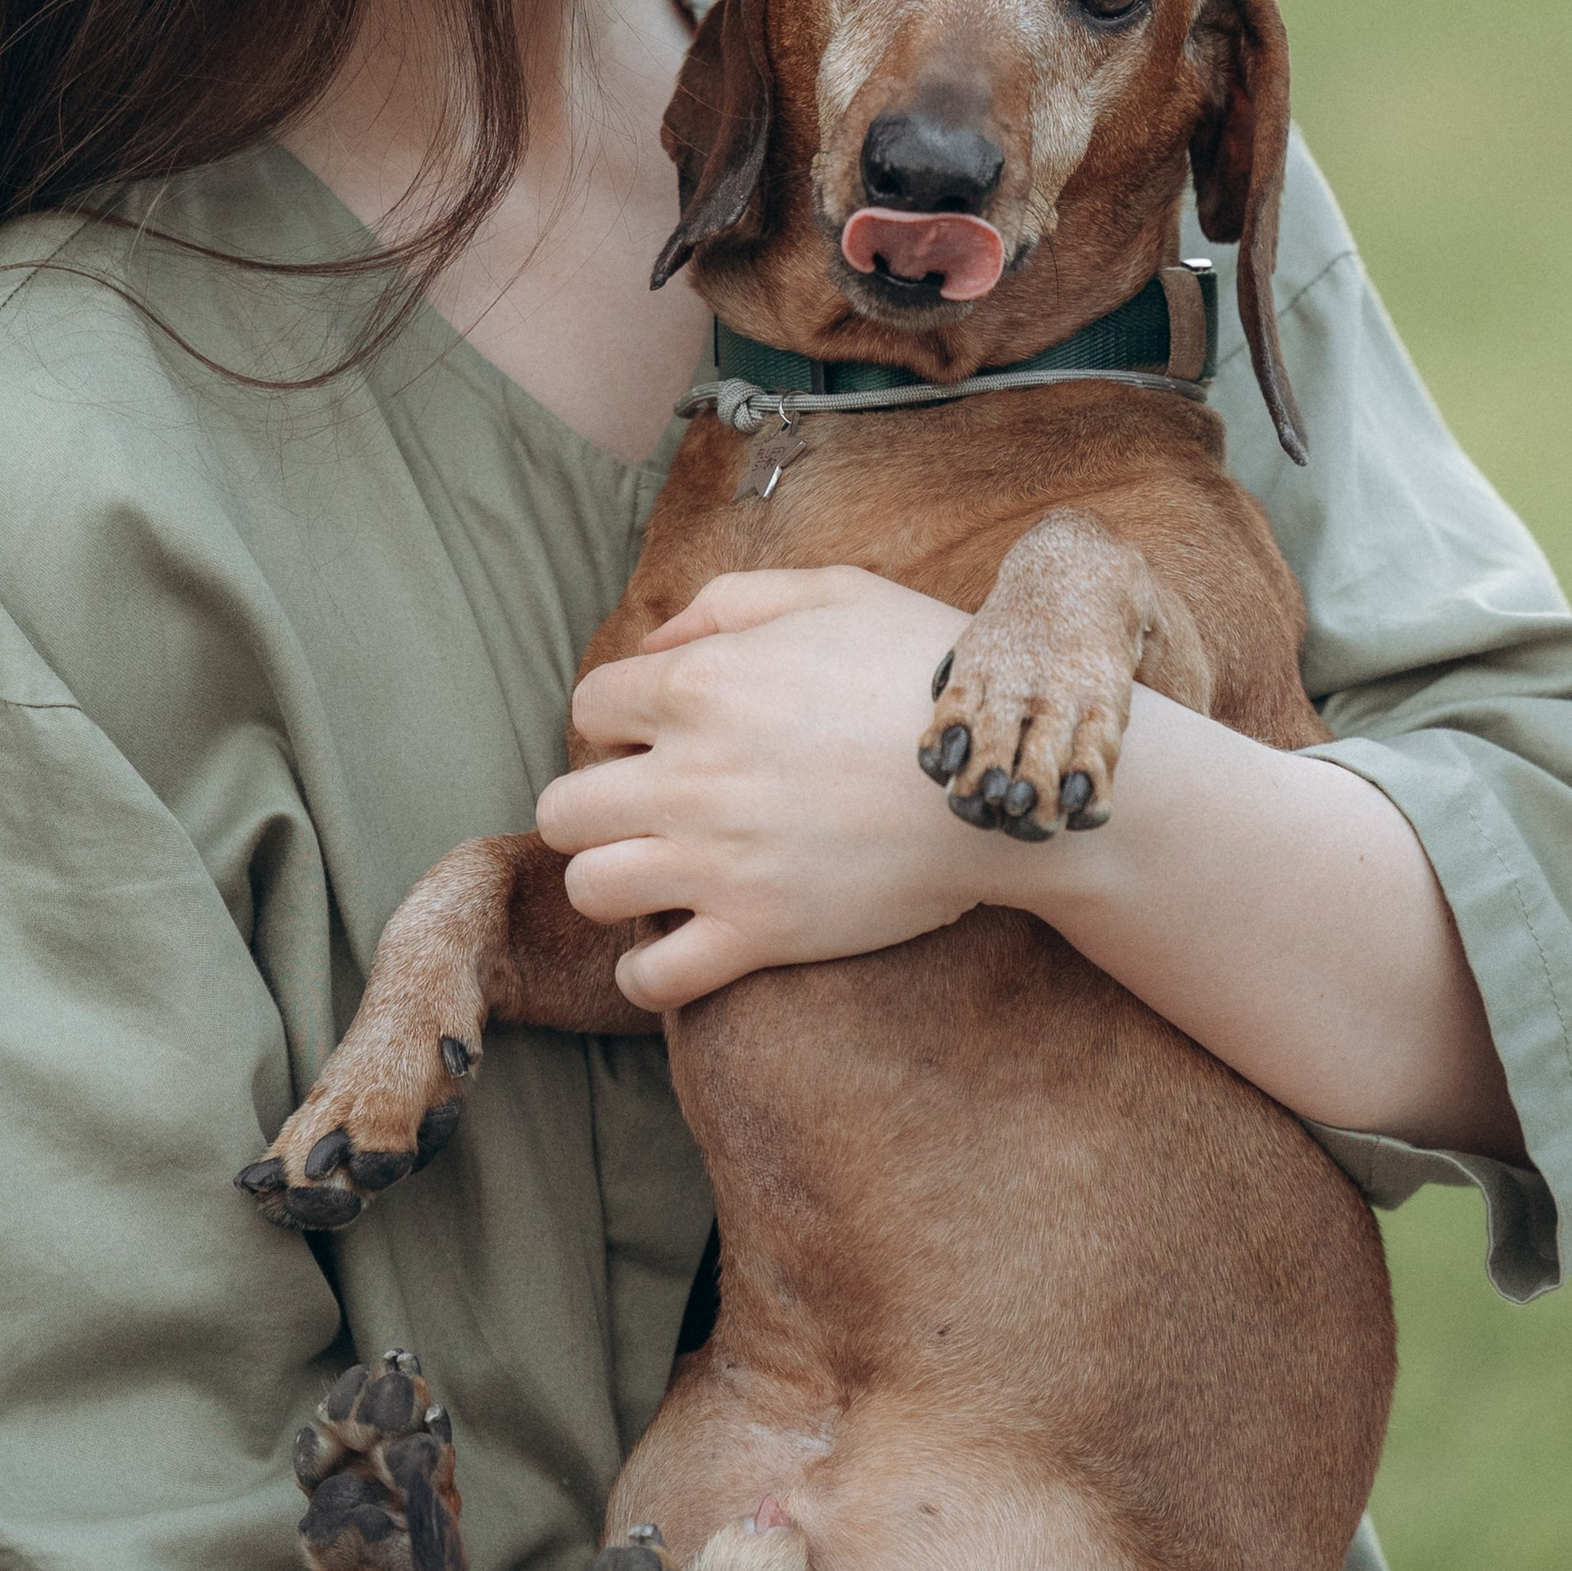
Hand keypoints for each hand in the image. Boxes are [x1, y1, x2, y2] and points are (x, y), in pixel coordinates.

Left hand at [540, 567, 1011, 1010]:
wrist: (1007, 778)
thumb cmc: (925, 671)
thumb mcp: (834, 593)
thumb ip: (729, 603)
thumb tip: (654, 641)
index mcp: (700, 685)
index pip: (590, 708)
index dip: (622, 722)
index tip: (664, 739)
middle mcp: (690, 775)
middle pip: (564, 808)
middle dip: (595, 806)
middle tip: (651, 809)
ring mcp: (719, 861)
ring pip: (589, 888)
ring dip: (613, 881)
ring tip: (658, 874)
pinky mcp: (759, 934)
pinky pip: (653, 977)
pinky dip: (649, 972)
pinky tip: (675, 944)